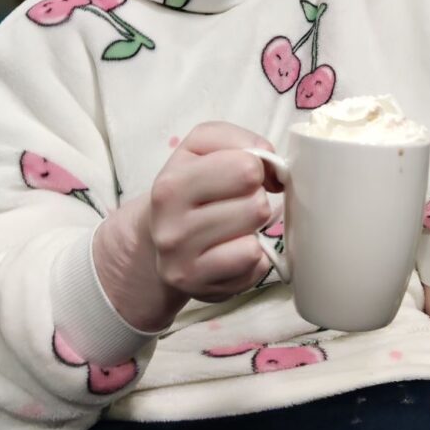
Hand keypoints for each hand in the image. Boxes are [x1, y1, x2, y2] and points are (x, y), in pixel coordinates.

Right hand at [94, 123, 282, 331]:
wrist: (155, 240)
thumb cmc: (190, 188)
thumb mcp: (201, 149)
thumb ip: (240, 141)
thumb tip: (274, 169)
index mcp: (171, 184)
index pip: (246, 166)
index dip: (256, 166)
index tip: (245, 175)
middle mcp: (171, 226)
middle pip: (256, 204)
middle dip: (256, 199)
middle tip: (238, 203)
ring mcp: (183, 262)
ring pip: (255, 239)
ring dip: (254, 229)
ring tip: (235, 226)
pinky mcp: (201, 288)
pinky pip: (254, 266)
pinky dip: (255, 257)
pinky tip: (235, 250)